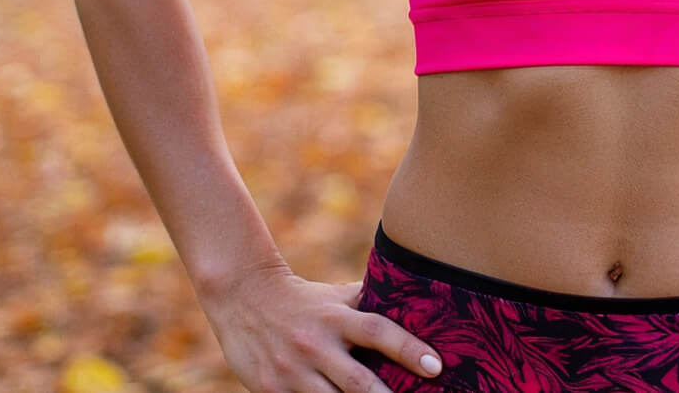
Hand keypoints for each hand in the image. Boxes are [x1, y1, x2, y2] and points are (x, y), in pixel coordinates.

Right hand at [197, 258, 444, 392]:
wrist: (242, 295)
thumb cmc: (302, 299)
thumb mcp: (334, 295)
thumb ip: (366, 302)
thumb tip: (413, 299)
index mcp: (337, 317)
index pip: (379, 331)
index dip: (409, 349)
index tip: (436, 366)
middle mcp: (316, 344)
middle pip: (358, 380)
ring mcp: (292, 371)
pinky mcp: (271, 390)